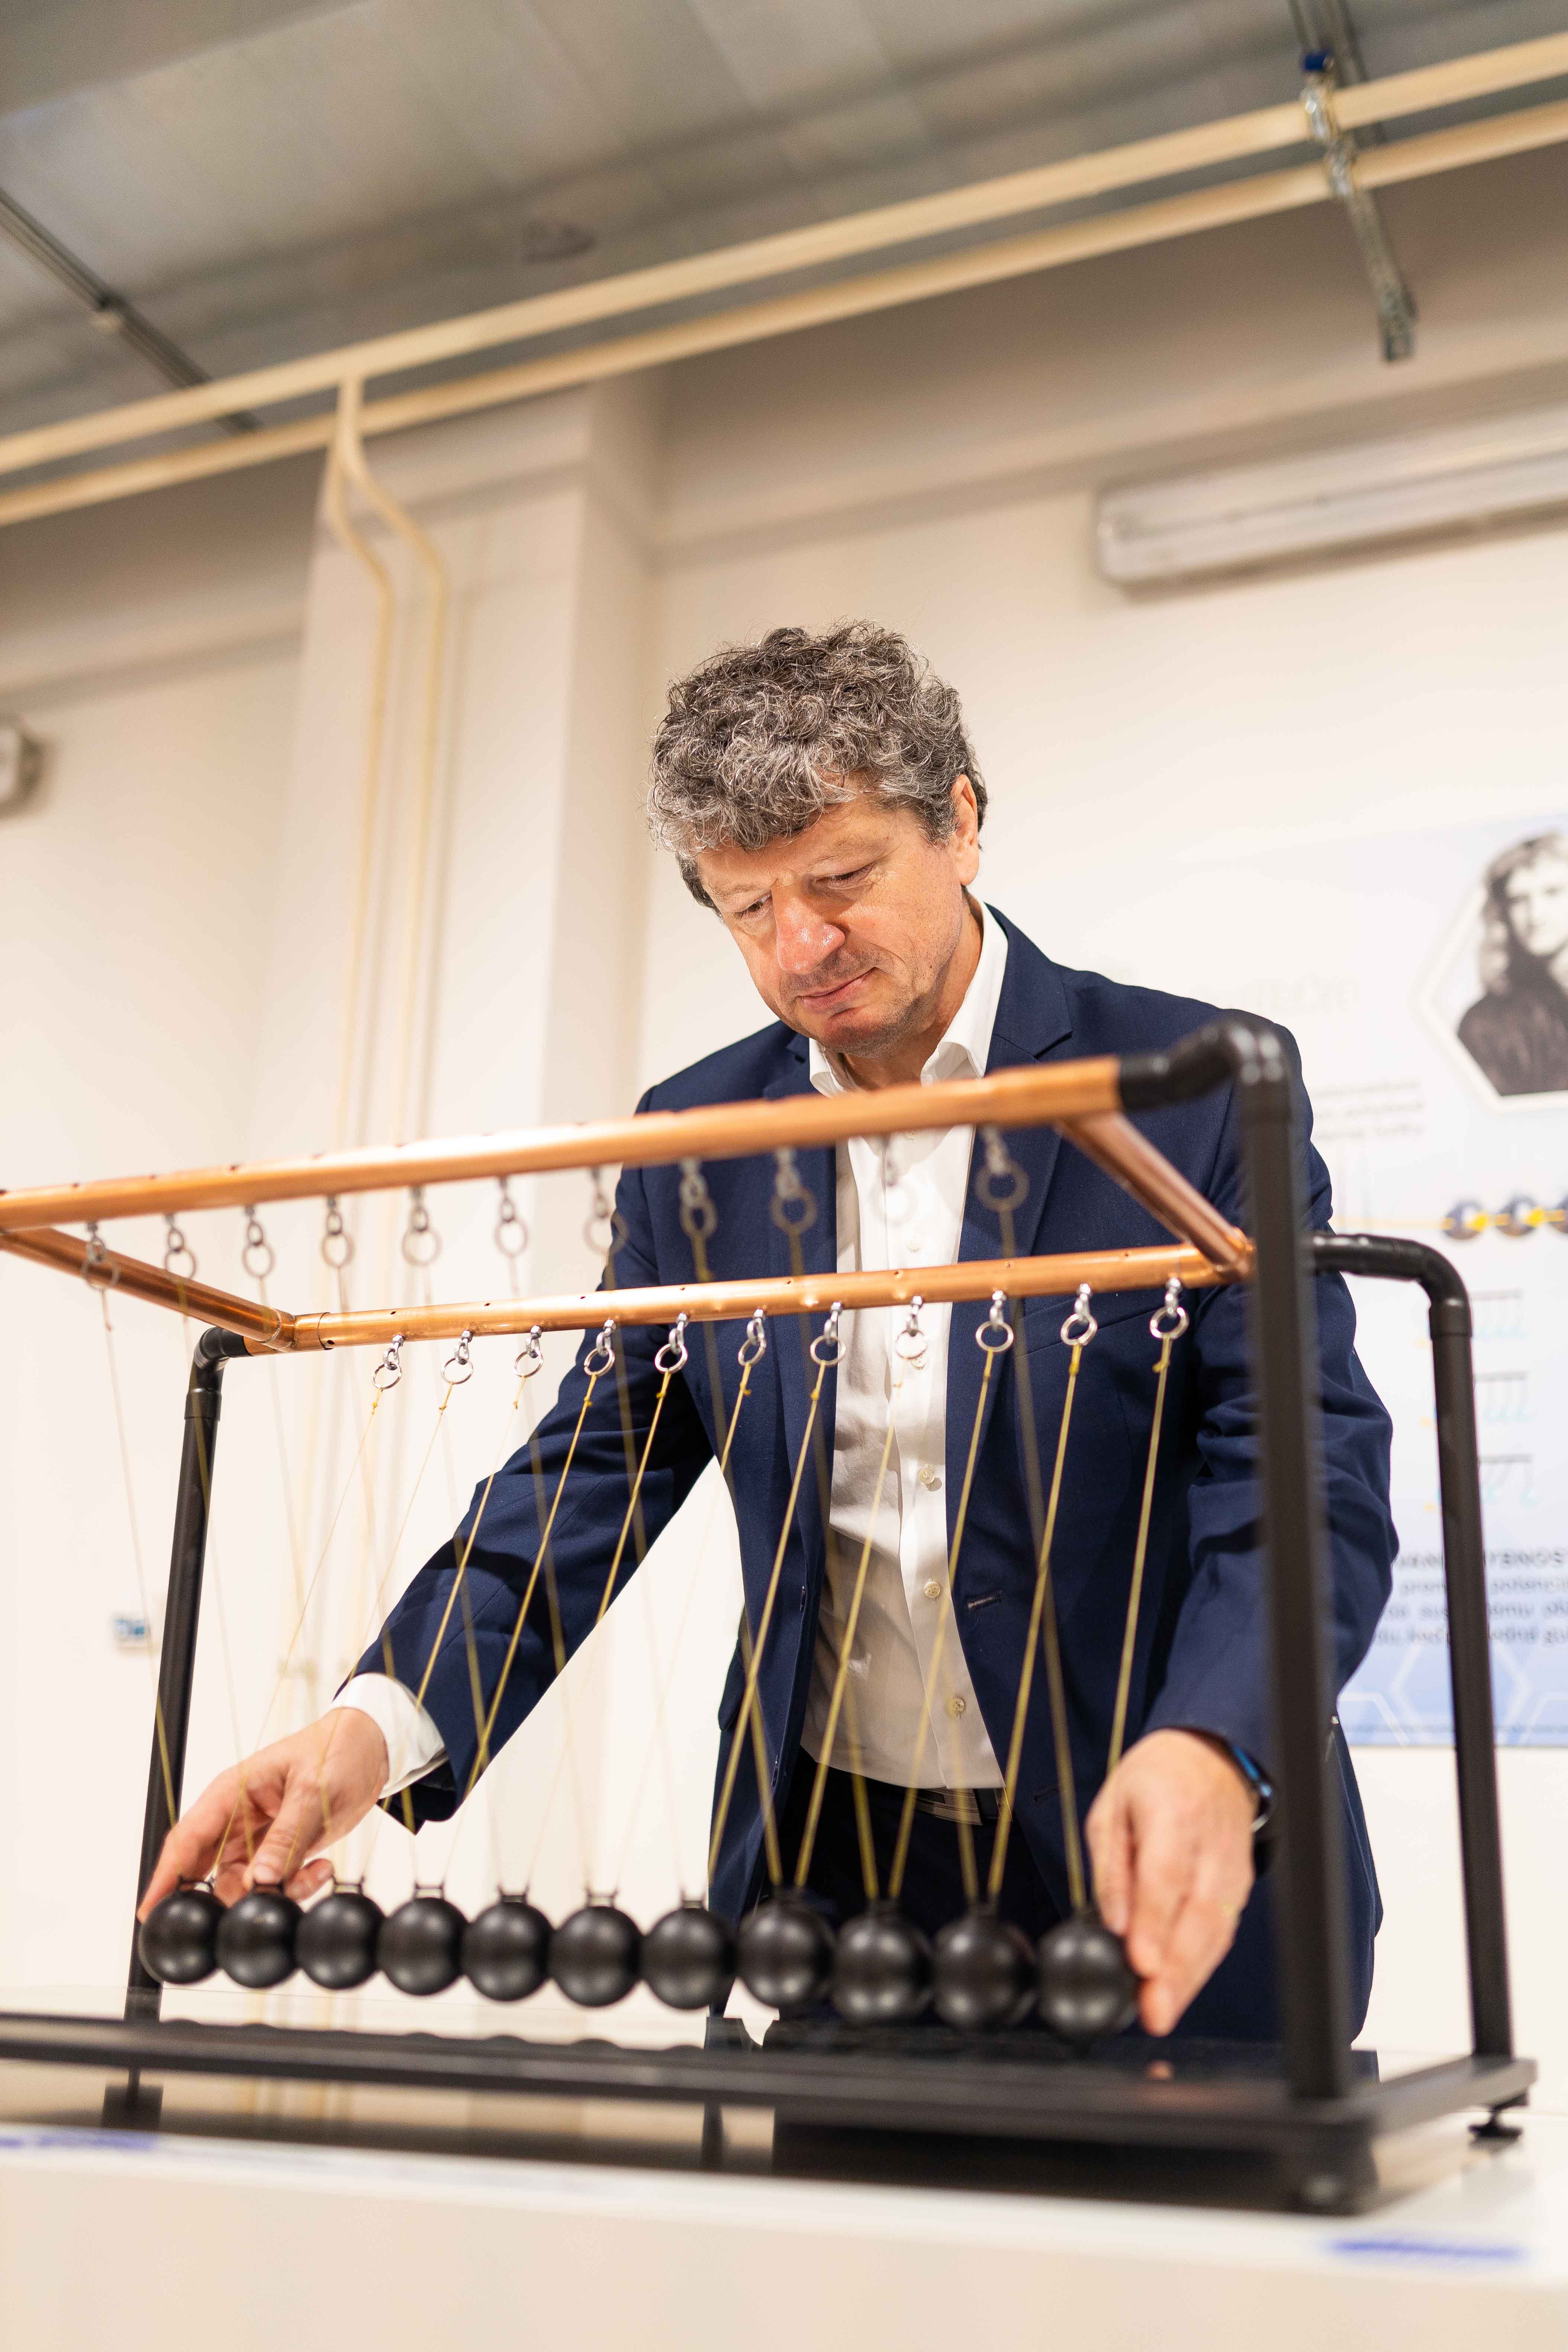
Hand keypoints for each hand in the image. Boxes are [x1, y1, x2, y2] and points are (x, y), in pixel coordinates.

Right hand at [136, 1709, 389, 1915]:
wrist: (372, 1746)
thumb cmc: (336, 1750)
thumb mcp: (314, 1789)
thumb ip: (288, 1836)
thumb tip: (262, 1880)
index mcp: (232, 1792)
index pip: (187, 1838)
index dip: (165, 1876)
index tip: (150, 1911)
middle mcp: (237, 1818)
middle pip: (206, 1869)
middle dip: (217, 1898)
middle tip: (235, 1919)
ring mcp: (258, 1836)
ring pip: (242, 1883)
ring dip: (270, 1894)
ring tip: (308, 1875)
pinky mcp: (281, 1850)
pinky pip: (274, 1883)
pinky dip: (295, 1887)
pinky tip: (321, 1869)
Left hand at [1085, 1727, 1255, 2035]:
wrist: (1211, 1755)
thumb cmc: (1156, 1778)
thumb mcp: (1113, 1807)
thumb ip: (1111, 1866)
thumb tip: (1112, 1921)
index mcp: (1172, 1812)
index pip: (1166, 1874)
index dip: (1154, 1923)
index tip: (1140, 1963)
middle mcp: (1209, 1843)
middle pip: (1197, 1913)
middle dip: (1175, 1970)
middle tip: (1153, 2011)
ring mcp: (1231, 1866)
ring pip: (1215, 1930)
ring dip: (1190, 1977)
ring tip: (1163, 2012)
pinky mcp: (1241, 1884)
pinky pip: (1223, 1930)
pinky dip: (1204, 1963)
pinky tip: (1183, 1988)